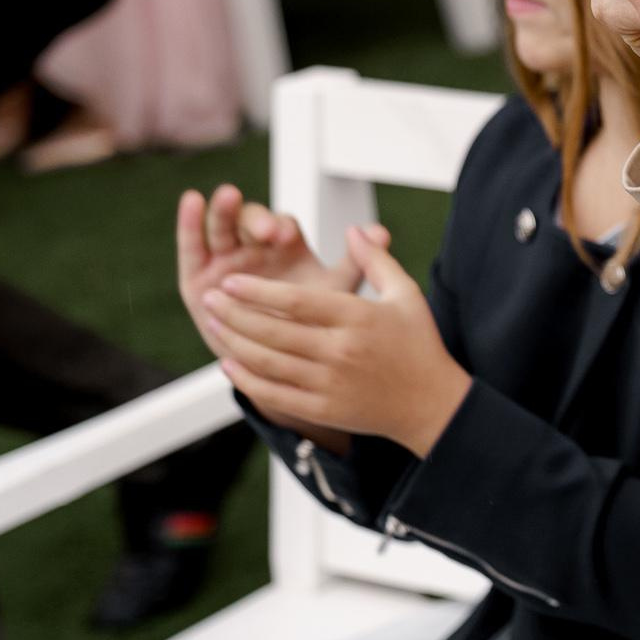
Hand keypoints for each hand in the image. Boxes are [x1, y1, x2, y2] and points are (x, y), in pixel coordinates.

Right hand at [176, 185, 363, 364]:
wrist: (280, 362)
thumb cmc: (309, 323)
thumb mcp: (332, 294)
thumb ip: (356, 262)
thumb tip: (381, 231)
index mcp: (288, 248)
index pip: (283, 226)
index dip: (283, 227)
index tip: (285, 236)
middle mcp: (255, 248)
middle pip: (251, 221)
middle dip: (257, 220)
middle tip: (264, 231)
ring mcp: (225, 260)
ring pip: (224, 228)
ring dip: (225, 211)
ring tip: (228, 196)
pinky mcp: (197, 277)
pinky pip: (193, 246)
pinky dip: (191, 223)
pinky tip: (192, 201)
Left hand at [205, 229, 472, 457]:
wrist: (430, 404)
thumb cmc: (419, 343)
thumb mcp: (406, 294)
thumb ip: (376, 260)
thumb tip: (353, 230)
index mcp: (359, 318)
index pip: (297, 302)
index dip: (259, 291)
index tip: (231, 281)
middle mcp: (341, 351)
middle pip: (274, 331)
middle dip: (235, 314)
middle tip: (209, 298)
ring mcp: (329, 384)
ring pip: (268, 362)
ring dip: (234, 343)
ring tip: (213, 325)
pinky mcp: (323, 409)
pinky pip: (274, 394)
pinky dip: (246, 380)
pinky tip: (229, 364)